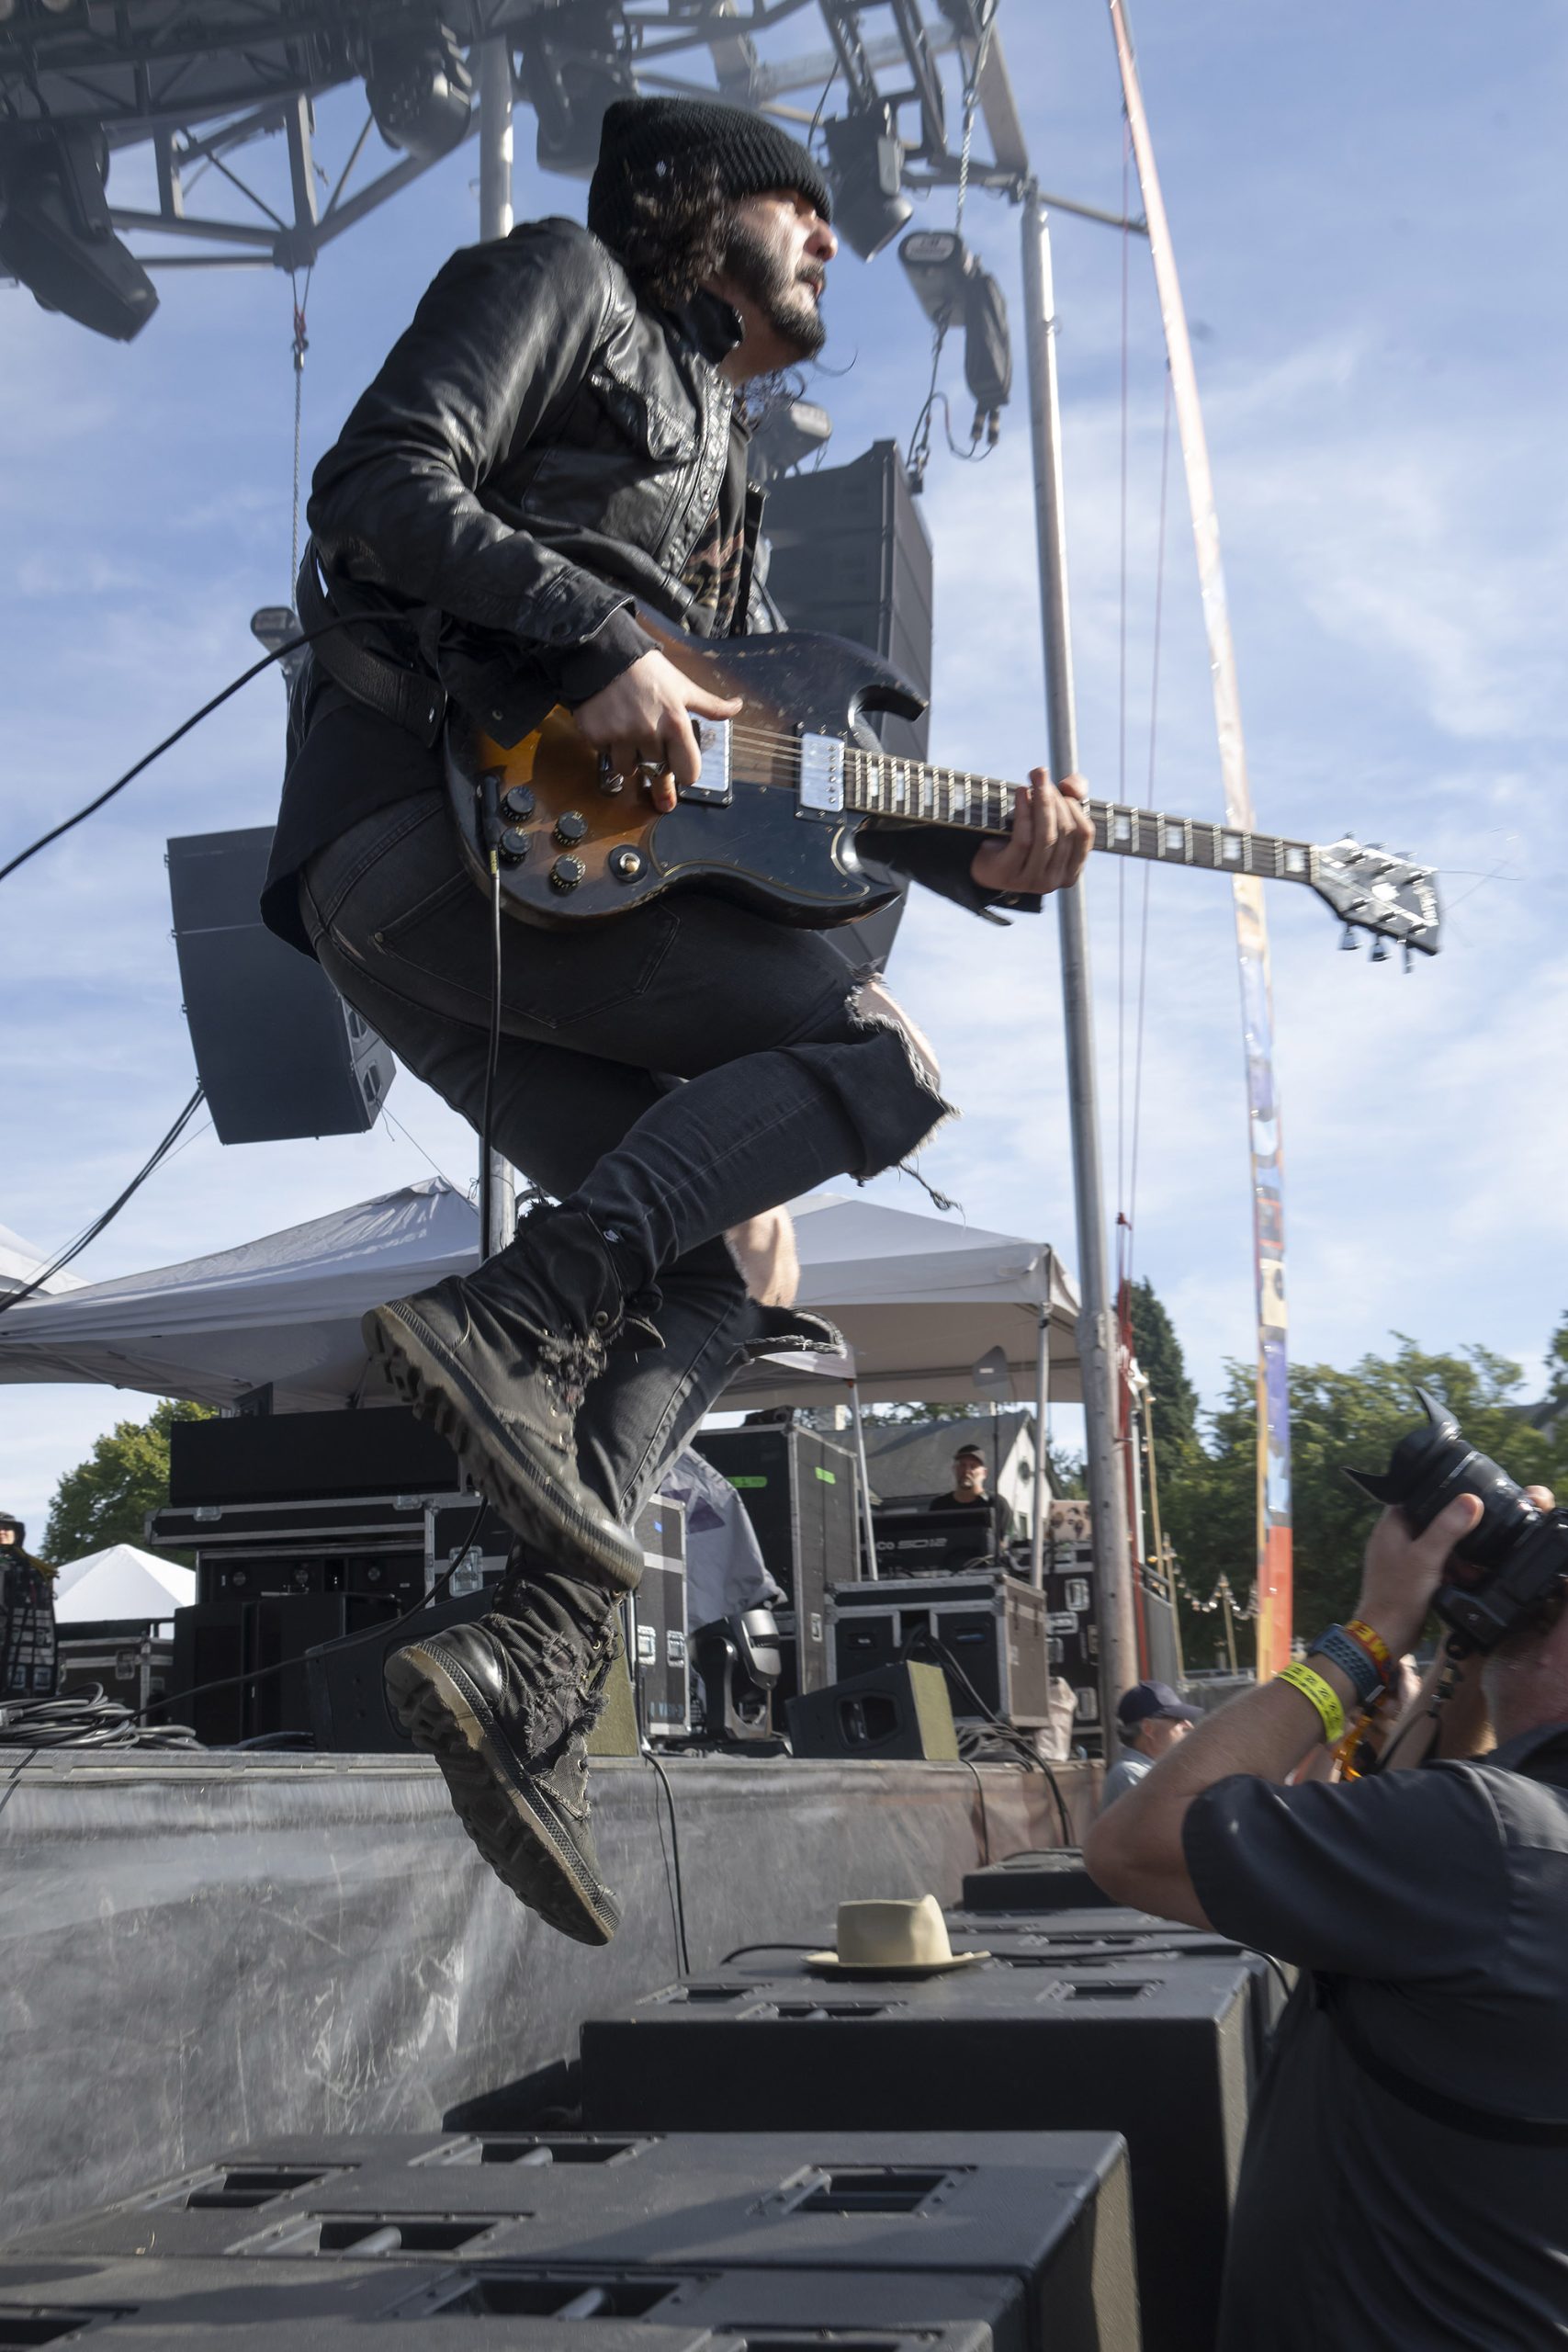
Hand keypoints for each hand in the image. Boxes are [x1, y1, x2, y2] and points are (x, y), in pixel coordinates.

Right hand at [574, 649, 741, 813]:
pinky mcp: (596, 736)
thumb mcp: (683, 686)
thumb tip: (738, 707)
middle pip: (656, 771)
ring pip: (628, 769)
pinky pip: (605, 755)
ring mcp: (620, 737)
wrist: (605, 654)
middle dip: (653, 758)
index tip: (676, 762)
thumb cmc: (649, 670)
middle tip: (646, 733)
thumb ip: (710, 705)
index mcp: (676, 724)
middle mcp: (649, 734)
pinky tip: (610, 722)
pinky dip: (608, 744)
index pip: (688, 773)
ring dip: (628, 757)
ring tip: (627, 729)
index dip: (683, 770)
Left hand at [970, 769, 1094, 897]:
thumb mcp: (1049, 817)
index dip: (1076, 807)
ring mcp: (1031, 881)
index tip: (1063, 786)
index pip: (1084, 834)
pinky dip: (1024, 812)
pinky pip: (1023, 839)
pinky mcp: (1009, 874)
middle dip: (1055, 799)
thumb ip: (1071, 797)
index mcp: (1070, 873)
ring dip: (1042, 802)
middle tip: (1041, 776)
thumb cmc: (1021, 836)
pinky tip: (1020, 792)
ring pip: (1046, 836)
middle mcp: (1054, 881)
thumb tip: (1072, 786)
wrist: (982, 860)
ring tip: (1034, 780)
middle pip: (1064, 832)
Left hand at [1354, 1484, 1556, 1655]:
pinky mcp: (1409, 1577)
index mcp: (1390, 1526)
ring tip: (1475, 1564)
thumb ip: (1448, 1528)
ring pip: (1433, 1544)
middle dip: (1453, 1528)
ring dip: (1454, 1553)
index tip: (1463, 1490)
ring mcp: (1400, 1558)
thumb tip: (1471, 1500)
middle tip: (1478, 1530)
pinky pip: (1433, 1564)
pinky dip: (1449, 1568)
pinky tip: (1466, 1577)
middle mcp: (1393, 1538)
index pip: (1412, 1495)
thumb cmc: (1400, 1593)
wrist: (1387, 1635)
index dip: (1437, 1492)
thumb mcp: (1427, 1557)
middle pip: (1428, 1520)